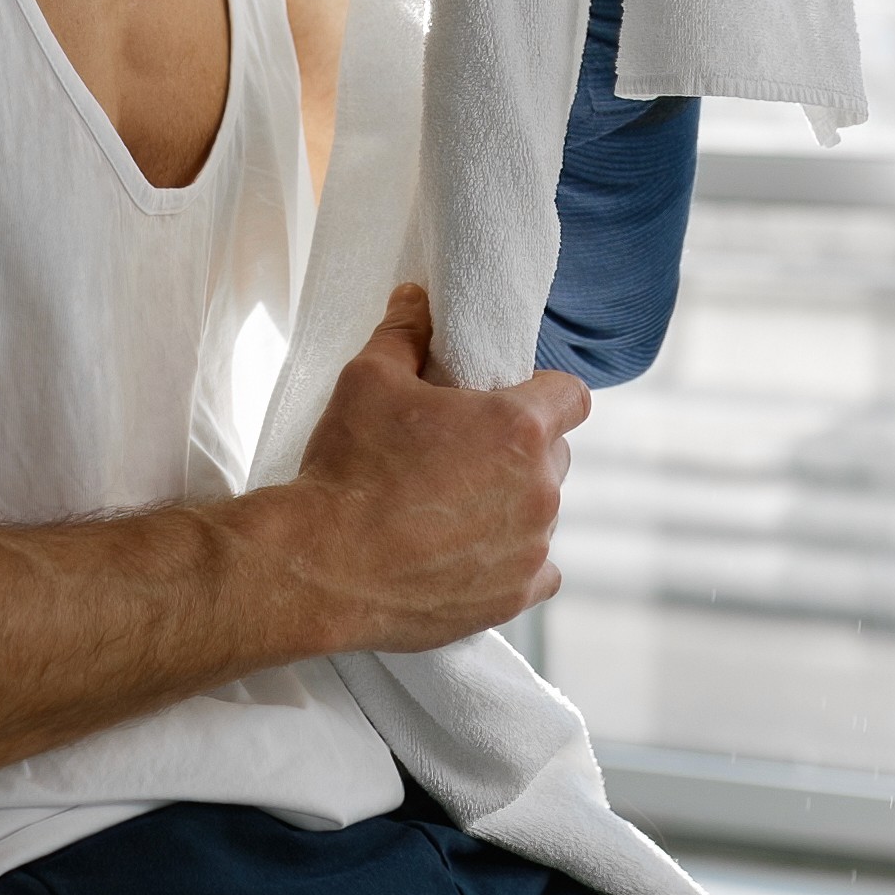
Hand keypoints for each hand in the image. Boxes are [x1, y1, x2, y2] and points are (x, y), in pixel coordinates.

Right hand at [279, 284, 586, 644]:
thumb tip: (417, 298)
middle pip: (555, 455)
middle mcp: (540, 489)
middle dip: (520, 451)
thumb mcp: (367, 380)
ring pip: (542, 513)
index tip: (508, 402)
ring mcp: (532, 547)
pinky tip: (470, 554)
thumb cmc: (349, 468)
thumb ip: (404, 332)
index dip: (542, 394)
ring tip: (453, 509)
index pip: (572, 396)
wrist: (322, 565)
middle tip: (464, 455)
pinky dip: (512, 561)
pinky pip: (538, 570)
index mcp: (518, 427)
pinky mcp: (515, 596)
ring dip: (512, 506)